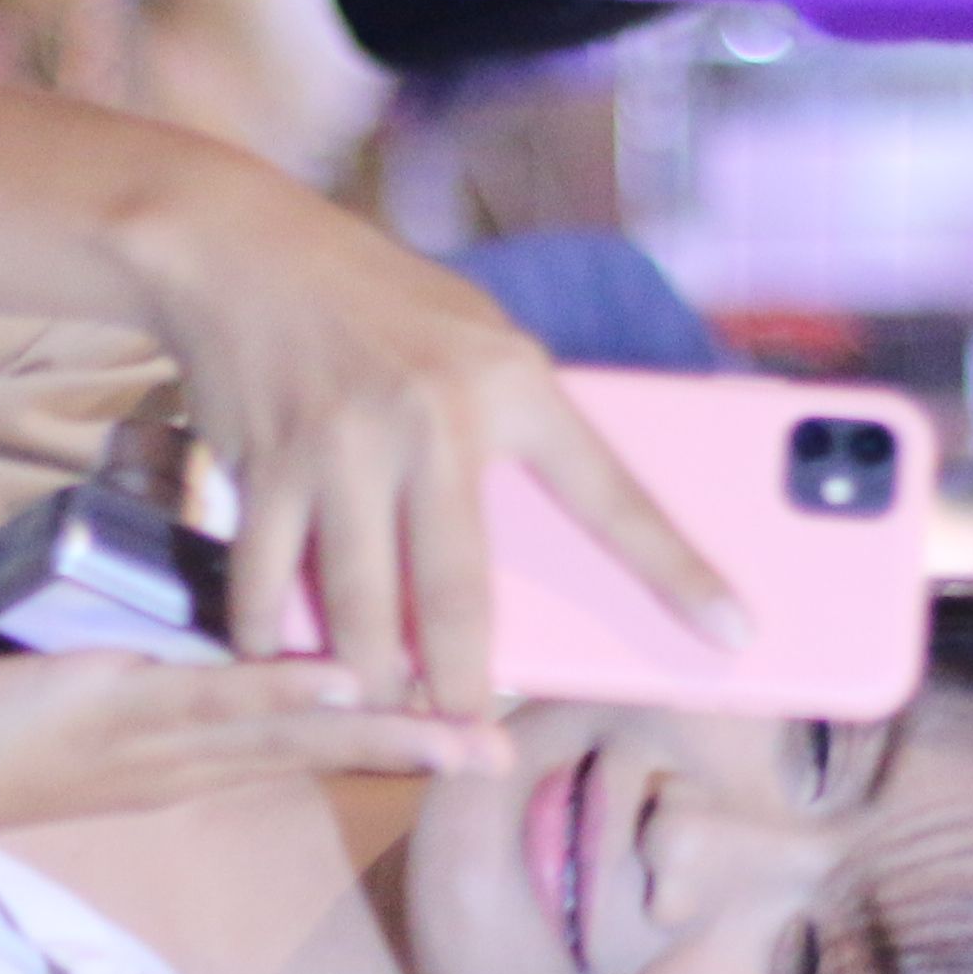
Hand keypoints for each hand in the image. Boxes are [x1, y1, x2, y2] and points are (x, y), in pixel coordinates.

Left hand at [0, 646, 499, 901]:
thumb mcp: (85, 698)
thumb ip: (146, 672)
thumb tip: (185, 624)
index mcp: (189, 760)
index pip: (309, 744)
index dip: (391, 732)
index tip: (469, 722)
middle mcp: (190, 765)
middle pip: (326, 753)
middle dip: (418, 747)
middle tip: (507, 746)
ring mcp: (159, 746)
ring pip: (292, 735)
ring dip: (381, 730)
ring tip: (462, 721)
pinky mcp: (116, 717)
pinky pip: (217, 705)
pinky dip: (285, 698)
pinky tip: (345, 688)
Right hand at [116, 185, 742, 715]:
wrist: (237, 244)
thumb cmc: (375, 301)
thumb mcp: (475, 336)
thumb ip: (514, 423)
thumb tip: (549, 542)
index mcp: (513, 382)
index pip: (613, 494)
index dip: (679, 569)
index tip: (734, 630)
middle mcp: (435, 417)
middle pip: (462, 592)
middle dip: (467, 682)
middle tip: (473, 729)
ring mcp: (346, 444)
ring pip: (364, 608)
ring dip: (371, 677)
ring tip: (382, 703)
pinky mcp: (268, 465)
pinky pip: (269, 584)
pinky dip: (271, 636)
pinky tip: (283, 657)